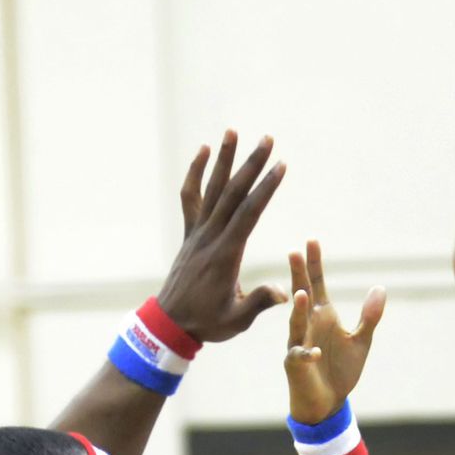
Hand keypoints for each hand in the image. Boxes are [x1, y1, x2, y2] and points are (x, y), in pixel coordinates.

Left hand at [157, 131, 288, 344]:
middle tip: (267, 140)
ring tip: (233, 131)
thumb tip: (284, 292)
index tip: (280, 167)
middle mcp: (210, 236)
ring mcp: (197, 232)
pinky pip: (191, 197)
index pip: (248, 214)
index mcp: (225, 254)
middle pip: (232, 193)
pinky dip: (196, 173)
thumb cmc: (206, 323)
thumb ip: (258, 302)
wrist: (170, 323)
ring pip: (211, 188)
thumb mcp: (236, 320)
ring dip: (223, 159)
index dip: (265, 188)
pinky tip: (204, 152)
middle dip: (250, 164)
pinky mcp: (191, 233)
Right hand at [284, 242, 385, 419]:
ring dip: (299, 311)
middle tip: (294, 252)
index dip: (314, 263)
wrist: (328, 402)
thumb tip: (380, 288)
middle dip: (298, 275)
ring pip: (297, 324)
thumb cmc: (340, 370)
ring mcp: (299, 343)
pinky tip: (314, 352)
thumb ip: (369, 316)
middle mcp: (307, 325)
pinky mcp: (296, 365)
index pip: (317, 283)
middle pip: (302, 295)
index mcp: (322, 315)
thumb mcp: (361, 341)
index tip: (312, 240)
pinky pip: (301, 357)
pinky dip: (307, 354)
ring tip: (301, 294)